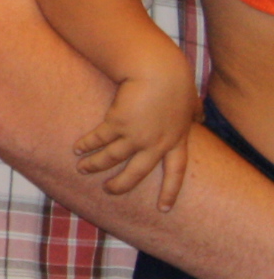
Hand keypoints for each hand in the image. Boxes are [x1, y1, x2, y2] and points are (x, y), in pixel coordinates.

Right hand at [77, 72, 202, 208]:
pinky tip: (77, 148)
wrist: (158, 70)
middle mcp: (156, 143)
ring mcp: (136, 135)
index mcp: (176, 139)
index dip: (170, 190)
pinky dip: (86, 145)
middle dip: (122, 184)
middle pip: (138, 172)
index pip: (176, 171)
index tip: (164, 208)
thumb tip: (201, 117)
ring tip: (82, 168)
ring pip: (112, 158)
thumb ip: (194, 112)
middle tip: (110, 191)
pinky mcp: (118, 124)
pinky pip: (99, 139)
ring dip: (95, 165)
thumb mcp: (189, 101)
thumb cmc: (175, 80)